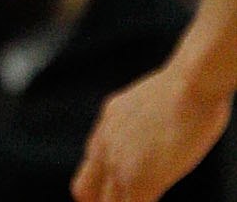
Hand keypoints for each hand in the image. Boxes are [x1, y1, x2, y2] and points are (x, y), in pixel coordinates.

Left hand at [75, 66, 231, 200]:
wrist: (190, 84)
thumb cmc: (181, 91)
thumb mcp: (144, 106)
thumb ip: (134, 127)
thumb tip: (145, 139)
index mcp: (106, 126)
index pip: (88, 169)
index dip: (100, 190)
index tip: (116, 196)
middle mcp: (105, 145)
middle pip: (84, 192)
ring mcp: (120, 164)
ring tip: (140, 201)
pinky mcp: (141, 180)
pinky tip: (154, 201)